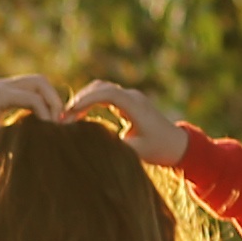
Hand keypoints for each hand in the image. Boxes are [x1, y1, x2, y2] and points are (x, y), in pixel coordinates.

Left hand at [0, 72, 65, 146]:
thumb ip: (13, 134)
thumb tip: (37, 138)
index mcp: (1, 94)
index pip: (35, 98)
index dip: (47, 114)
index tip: (52, 131)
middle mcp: (3, 85)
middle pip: (40, 82)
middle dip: (53, 99)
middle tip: (58, 120)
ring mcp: (2, 85)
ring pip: (34, 82)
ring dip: (46, 97)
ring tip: (52, 118)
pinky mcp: (0, 91)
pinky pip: (26, 88)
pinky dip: (37, 98)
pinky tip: (39, 116)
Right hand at [70, 79, 188, 163]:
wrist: (178, 145)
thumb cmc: (159, 149)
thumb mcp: (137, 153)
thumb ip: (115, 148)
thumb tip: (90, 149)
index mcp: (136, 106)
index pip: (107, 93)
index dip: (87, 99)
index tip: (70, 112)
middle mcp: (132, 97)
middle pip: (101, 87)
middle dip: (80, 99)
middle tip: (63, 116)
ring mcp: (130, 98)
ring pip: (101, 89)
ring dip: (84, 99)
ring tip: (68, 116)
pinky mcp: (128, 103)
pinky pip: (105, 95)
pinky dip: (90, 102)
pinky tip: (79, 116)